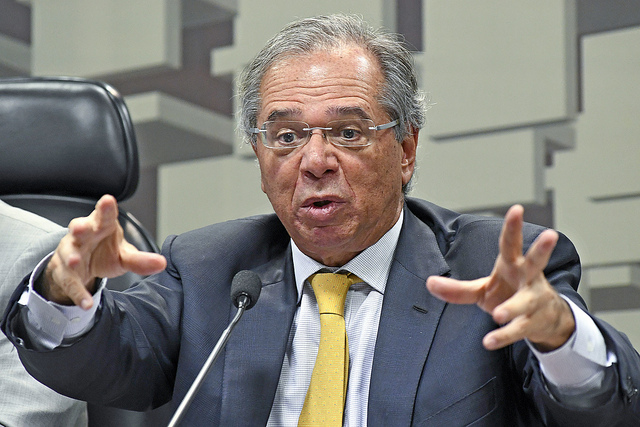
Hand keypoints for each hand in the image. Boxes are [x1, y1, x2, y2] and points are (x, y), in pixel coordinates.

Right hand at [38, 195, 166, 309]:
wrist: (81, 266)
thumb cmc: (104, 251)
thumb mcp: (124, 255)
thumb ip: (140, 259)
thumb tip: (162, 263)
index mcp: (101, 225)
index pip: (104, 215)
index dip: (105, 208)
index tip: (108, 200)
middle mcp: (82, 236)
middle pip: (79, 228)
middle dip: (80, 227)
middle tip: (81, 227)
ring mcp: (70, 252)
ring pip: (68, 252)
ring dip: (72, 257)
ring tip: (76, 262)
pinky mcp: (63, 272)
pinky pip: (70, 283)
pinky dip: (78, 293)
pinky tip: (87, 303)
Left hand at [426, 205, 574, 351]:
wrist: (544, 321)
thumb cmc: (510, 294)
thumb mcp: (482, 290)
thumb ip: (457, 289)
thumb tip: (429, 283)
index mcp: (513, 265)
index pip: (512, 243)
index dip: (513, 226)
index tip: (517, 209)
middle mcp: (529, 279)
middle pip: (537, 262)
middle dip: (543, 249)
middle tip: (550, 235)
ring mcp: (534, 300)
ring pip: (526, 302)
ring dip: (512, 307)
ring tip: (498, 314)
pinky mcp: (534, 322)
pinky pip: (518, 329)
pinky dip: (503, 336)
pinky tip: (489, 341)